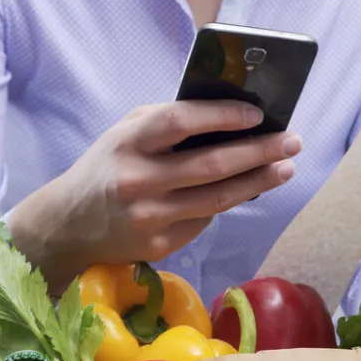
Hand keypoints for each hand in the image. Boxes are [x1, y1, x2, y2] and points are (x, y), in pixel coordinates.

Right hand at [8, 101, 301, 293]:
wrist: (68, 225)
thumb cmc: (107, 168)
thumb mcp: (125, 134)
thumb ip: (167, 122)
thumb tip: (229, 116)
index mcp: (128, 142)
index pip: (181, 122)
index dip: (223, 116)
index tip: (257, 114)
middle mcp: (138, 180)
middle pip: (211, 165)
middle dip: (259, 152)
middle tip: (292, 142)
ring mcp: (150, 217)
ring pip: (217, 199)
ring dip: (258, 181)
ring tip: (285, 168)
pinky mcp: (159, 245)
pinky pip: (205, 221)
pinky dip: (229, 202)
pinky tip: (249, 189)